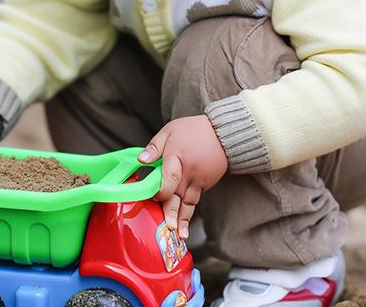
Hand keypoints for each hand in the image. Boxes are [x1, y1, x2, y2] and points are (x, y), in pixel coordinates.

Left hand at [139, 115, 227, 238]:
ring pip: (189, 202)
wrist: (223, 132)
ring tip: (179, 235)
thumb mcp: (170, 130)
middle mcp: (189, 171)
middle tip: (169, 228)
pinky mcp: (206, 184)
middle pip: (178, 194)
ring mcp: (199, 179)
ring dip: (183, 219)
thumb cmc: (193, 130)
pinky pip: (195, 199)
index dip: (161, 190)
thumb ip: (155, 146)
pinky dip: (190, 213)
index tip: (154, 197)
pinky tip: (185, 226)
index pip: (169, 178)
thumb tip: (141, 160)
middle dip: (172, 212)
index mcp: (177, 156)